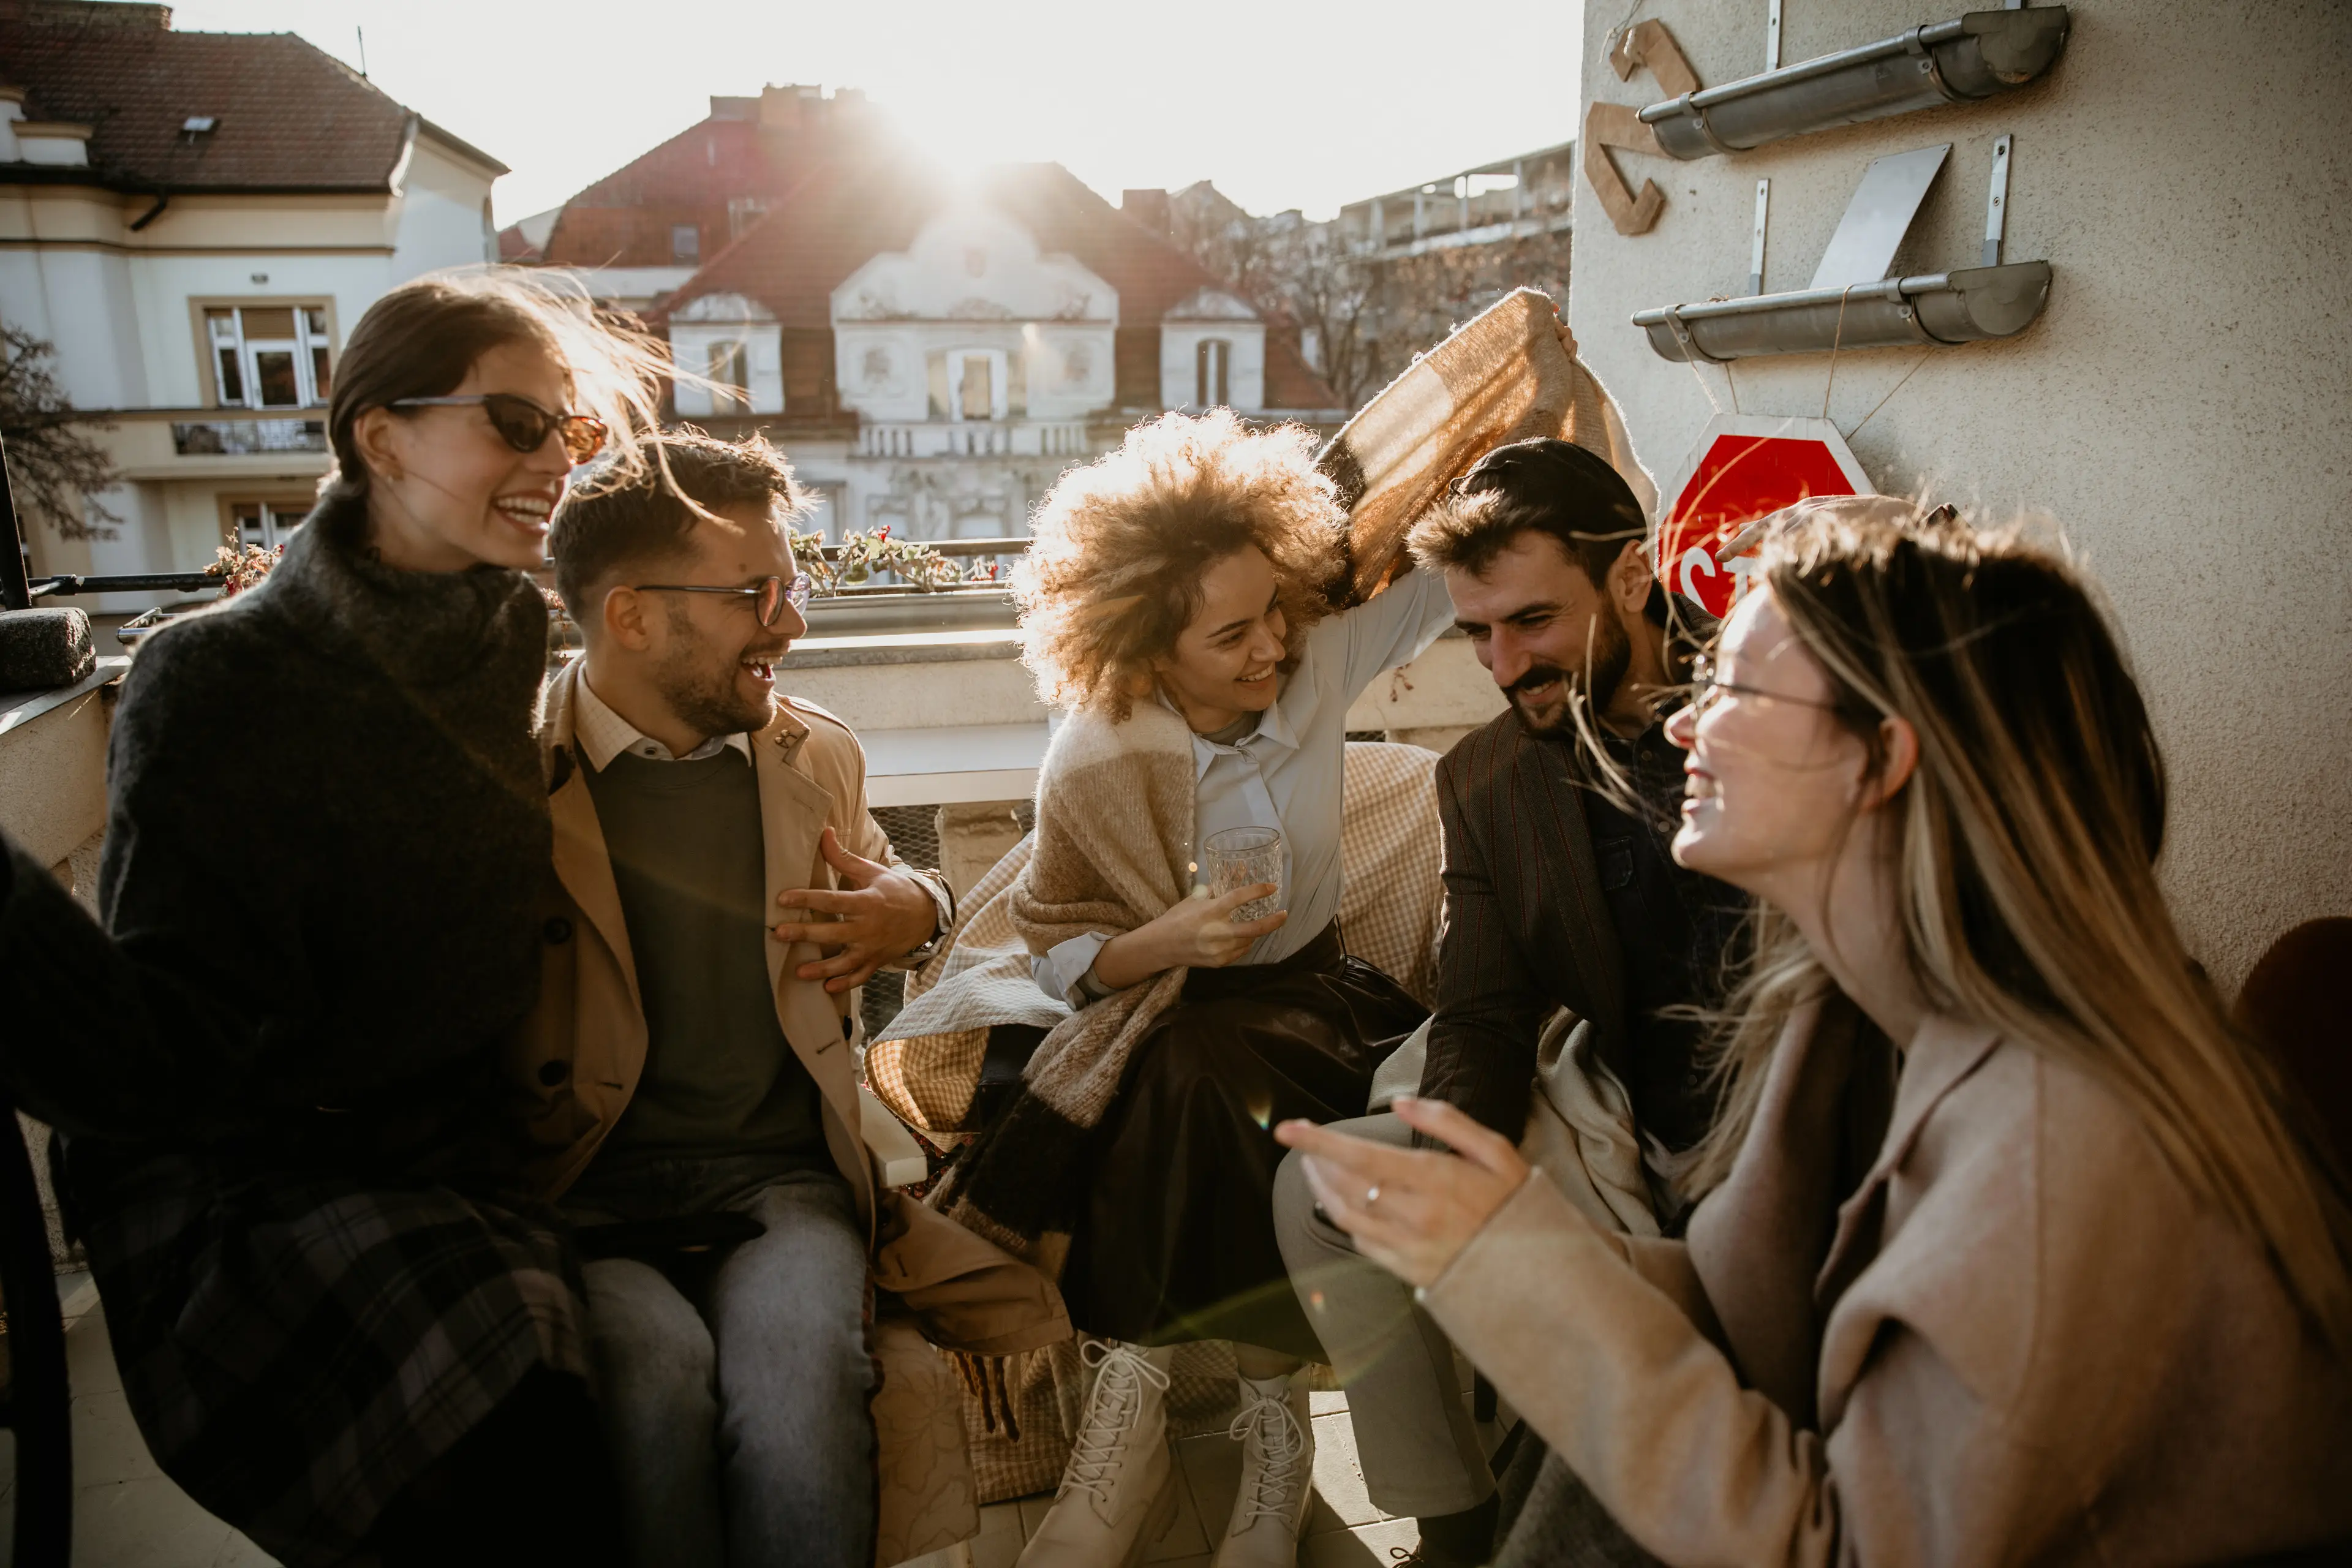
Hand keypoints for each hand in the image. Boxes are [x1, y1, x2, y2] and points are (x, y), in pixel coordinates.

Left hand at [771, 826, 942, 994]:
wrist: (926, 915)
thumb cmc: (894, 890)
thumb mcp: (871, 871)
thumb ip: (843, 857)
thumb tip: (824, 833)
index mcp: (866, 901)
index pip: (832, 900)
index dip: (806, 899)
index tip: (783, 898)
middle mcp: (868, 927)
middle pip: (833, 932)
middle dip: (805, 934)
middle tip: (780, 934)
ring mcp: (872, 948)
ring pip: (845, 962)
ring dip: (822, 969)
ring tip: (800, 972)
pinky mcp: (876, 961)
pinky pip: (860, 977)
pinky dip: (845, 984)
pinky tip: (827, 988)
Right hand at [1090, 883, 1287, 987]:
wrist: (1161, 946)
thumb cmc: (1178, 918)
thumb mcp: (1196, 899)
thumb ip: (1220, 888)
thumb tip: (1240, 870)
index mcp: (1210, 911)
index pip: (1239, 898)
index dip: (1258, 891)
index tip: (1272, 887)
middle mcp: (1216, 932)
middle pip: (1254, 928)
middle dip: (1273, 921)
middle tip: (1284, 914)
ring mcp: (1219, 950)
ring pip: (1249, 941)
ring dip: (1257, 932)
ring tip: (1260, 923)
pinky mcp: (1219, 962)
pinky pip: (1240, 951)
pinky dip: (1245, 943)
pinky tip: (1243, 937)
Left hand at [1273, 1095, 1530, 1287]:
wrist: (1542, 1273)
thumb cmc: (1516, 1204)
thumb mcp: (1496, 1151)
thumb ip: (1446, 1121)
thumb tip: (1401, 1102)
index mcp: (1434, 1180)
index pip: (1360, 1156)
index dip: (1317, 1141)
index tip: (1286, 1129)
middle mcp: (1414, 1216)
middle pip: (1345, 1185)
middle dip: (1317, 1161)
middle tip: (1306, 1145)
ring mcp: (1409, 1247)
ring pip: (1345, 1216)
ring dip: (1322, 1191)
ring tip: (1316, 1170)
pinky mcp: (1409, 1272)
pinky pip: (1363, 1244)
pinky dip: (1345, 1220)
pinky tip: (1343, 1206)